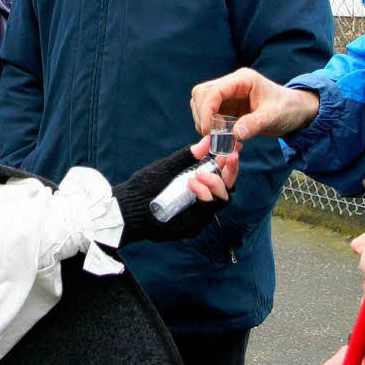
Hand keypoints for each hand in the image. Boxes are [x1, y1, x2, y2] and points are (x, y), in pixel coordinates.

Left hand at [112, 136, 238, 245]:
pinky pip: (210, 209)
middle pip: (227, 185)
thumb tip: (207, 141)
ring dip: (216, 182)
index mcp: (198, 181)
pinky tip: (193, 185)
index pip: (221, 172)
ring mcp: (200, 211)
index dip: (229, 160)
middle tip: (228, 157)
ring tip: (198, 175)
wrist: (131, 206)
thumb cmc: (147, 184)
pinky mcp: (196, 223)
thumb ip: (188, 157)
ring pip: (223, 197)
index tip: (234, 147)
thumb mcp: (168, 167)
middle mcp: (202, 196)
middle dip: (231, 170)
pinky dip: (206, 195)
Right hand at [190, 68, 319, 140]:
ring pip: (201, 103)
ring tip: (217, 137)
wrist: (295, 111)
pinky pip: (210, 114)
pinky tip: (222, 138)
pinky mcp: (227, 106)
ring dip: (204, 121)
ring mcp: (228, 95)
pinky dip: (210, 127)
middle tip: (210, 136)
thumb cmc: (287, 109)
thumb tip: (235, 134)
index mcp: (242, 80)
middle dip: (202, 115)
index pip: (213, 91)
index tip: (207, 131)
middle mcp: (232, 84)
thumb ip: (254, 124)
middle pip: (201, 94)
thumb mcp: (274, 117)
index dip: (206, 110)